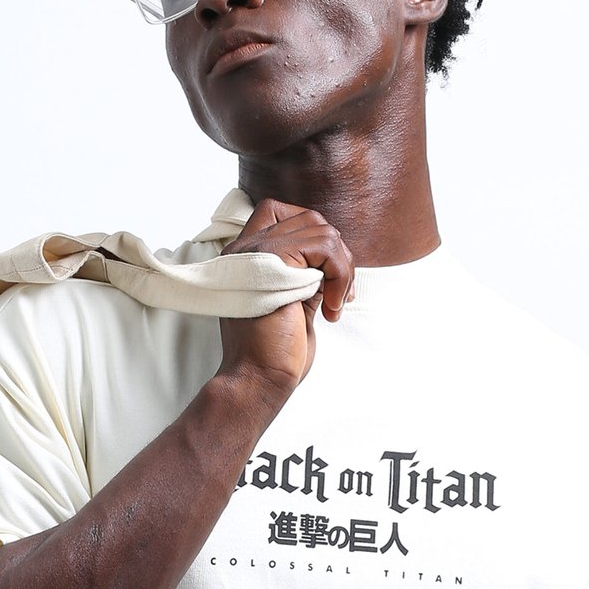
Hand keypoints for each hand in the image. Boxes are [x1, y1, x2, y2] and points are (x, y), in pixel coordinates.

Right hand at [216, 198, 353, 399]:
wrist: (259, 378)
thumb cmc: (275, 352)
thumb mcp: (294, 303)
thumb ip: (305, 275)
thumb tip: (335, 258)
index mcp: (247, 256)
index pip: (277, 210)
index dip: (310, 232)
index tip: (324, 275)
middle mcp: (246, 248)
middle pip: (308, 218)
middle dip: (337, 254)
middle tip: (338, 294)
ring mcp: (256, 252)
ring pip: (321, 230)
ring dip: (342, 269)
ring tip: (334, 304)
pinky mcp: (275, 263)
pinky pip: (324, 246)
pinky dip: (340, 275)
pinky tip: (330, 308)